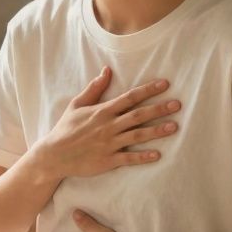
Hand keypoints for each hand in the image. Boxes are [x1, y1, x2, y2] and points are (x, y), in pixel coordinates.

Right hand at [33, 67, 181, 179]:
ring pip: (137, 135)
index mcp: (103, 111)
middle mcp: (108, 126)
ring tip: (174, 127)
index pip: (130, 97)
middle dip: (159, 108)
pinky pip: (128, 158)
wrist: (54, 155)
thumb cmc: (65, 128)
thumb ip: (94, 88)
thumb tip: (107, 70)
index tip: (165, 84)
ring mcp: (109, 143)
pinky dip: (142, 157)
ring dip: (156, 131)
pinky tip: (157, 155)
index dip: (148, 90)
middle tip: (178, 104)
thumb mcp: (77, 104)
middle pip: (138, 115)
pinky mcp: (107, 160)